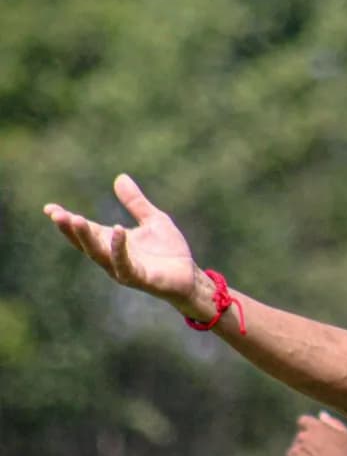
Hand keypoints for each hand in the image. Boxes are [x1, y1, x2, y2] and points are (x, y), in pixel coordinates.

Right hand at [43, 174, 196, 306]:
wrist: (189, 276)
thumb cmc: (169, 251)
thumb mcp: (153, 220)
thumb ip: (135, 202)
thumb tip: (120, 177)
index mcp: (112, 242)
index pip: (85, 230)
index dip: (67, 220)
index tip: (49, 208)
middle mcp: (112, 256)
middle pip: (85, 243)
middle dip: (70, 229)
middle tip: (56, 214)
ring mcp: (123, 269)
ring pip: (99, 255)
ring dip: (86, 238)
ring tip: (76, 219)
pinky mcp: (140, 278)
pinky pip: (125, 264)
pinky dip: (119, 248)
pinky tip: (118, 230)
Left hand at [278, 411, 346, 455]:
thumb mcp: (346, 433)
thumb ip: (332, 422)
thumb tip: (321, 414)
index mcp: (316, 426)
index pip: (302, 421)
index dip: (307, 430)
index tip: (315, 440)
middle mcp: (304, 436)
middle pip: (297, 440)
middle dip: (305, 447)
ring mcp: (298, 452)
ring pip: (291, 454)